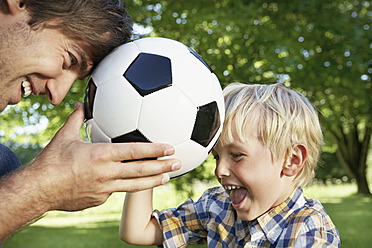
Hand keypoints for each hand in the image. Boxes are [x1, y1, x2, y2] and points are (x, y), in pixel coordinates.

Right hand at [30, 102, 180, 211]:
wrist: (39, 190)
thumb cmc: (51, 161)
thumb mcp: (64, 136)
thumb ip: (77, 118)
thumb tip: (81, 102)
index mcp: (101, 155)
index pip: (135, 151)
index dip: (155, 150)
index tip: (169, 148)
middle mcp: (107, 173)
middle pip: (141, 171)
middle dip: (163, 166)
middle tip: (179, 163)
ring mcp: (105, 189)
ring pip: (136, 185)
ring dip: (154, 180)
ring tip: (168, 177)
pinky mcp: (101, 199)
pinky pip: (119, 191)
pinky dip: (131, 186)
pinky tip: (138, 183)